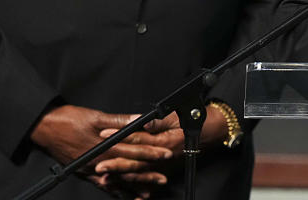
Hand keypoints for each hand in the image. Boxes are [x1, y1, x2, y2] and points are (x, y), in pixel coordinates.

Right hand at [30, 105, 173, 192]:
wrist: (46, 128)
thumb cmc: (69, 120)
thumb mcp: (96, 116)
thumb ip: (119, 121)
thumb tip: (138, 120)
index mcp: (104, 145)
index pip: (133, 150)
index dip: (151, 152)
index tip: (165, 154)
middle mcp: (99, 160)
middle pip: (128, 168)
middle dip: (147, 173)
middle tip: (163, 178)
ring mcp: (91, 168)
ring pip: (117, 179)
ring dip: (133, 185)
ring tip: (148, 192)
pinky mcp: (83, 172)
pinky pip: (102, 185)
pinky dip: (114, 190)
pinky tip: (124, 195)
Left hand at [96, 107, 230, 175]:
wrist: (209, 133)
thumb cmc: (193, 121)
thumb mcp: (176, 115)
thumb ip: (158, 121)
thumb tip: (141, 122)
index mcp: (164, 141)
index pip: (138, 137)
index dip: (120, 136)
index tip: (104, 134)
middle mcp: (163, 156)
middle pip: (136, 161)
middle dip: (116, 164)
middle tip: (99, 166)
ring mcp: (163, 165)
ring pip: (140, 173)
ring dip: (122, 177)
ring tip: (105, 179)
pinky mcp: (164, 169)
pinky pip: (149, 181)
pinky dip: (137, 187)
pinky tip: (126, 192)